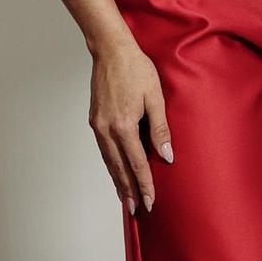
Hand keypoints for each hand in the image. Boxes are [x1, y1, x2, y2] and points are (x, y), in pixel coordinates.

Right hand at [89, 37, 172, 214]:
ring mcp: (98, 126)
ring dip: (118, 181)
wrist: (110, 51)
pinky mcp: (95, 121)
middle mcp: (107, 129)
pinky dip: (110, 165)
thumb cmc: (136, 69)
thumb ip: (160, 129)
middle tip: (138, 209)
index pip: (137, 163)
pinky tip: (116, 172)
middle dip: (130, 190)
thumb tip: (166, 156)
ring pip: (109, 162)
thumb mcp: (155, 97)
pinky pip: (104, 150)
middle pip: (119, 168)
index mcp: (124, 125)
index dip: (145, 185)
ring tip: (126, 198)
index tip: (151, 201)